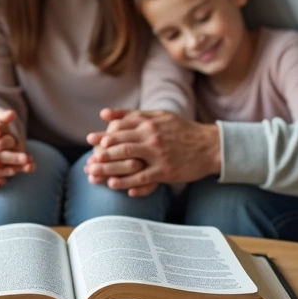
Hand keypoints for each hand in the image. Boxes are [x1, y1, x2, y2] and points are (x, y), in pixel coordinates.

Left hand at [84, 108, 220, 196]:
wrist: (209, 145)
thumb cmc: (181, 129)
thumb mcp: (159, 115)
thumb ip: (132, 114)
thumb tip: (104, 114)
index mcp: (149, 121)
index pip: (120, 128)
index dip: (103, 135)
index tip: (90, 141)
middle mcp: (151, 136)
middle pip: (119, 144)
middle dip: (101, 153)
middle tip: (88, 160)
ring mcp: (158, 154)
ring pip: (127, 161)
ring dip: (108, 168)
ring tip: (94, 173)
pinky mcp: (164, 170)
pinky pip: (141, 177)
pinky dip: (125, 181)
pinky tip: (113, 184)